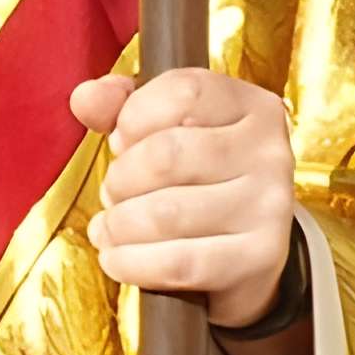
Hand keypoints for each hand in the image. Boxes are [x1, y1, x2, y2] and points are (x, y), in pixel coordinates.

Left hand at [71, 67, 297, 327]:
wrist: (244, 248)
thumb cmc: (195, 176)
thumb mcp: (162, 126)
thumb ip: (119, 104)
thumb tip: (85, 99)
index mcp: (251, 106)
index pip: (183, 91)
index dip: (133, 117)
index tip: (123, 141)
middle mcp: (269, 151)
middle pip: (166, 155)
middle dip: (120, 179)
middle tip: (114, 193)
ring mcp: (269, 207)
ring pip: (165, 213)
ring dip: (119, 225)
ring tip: (113, 227)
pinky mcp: (259, 258)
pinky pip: (177, 263)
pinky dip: (131, 263)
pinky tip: (118, 257)